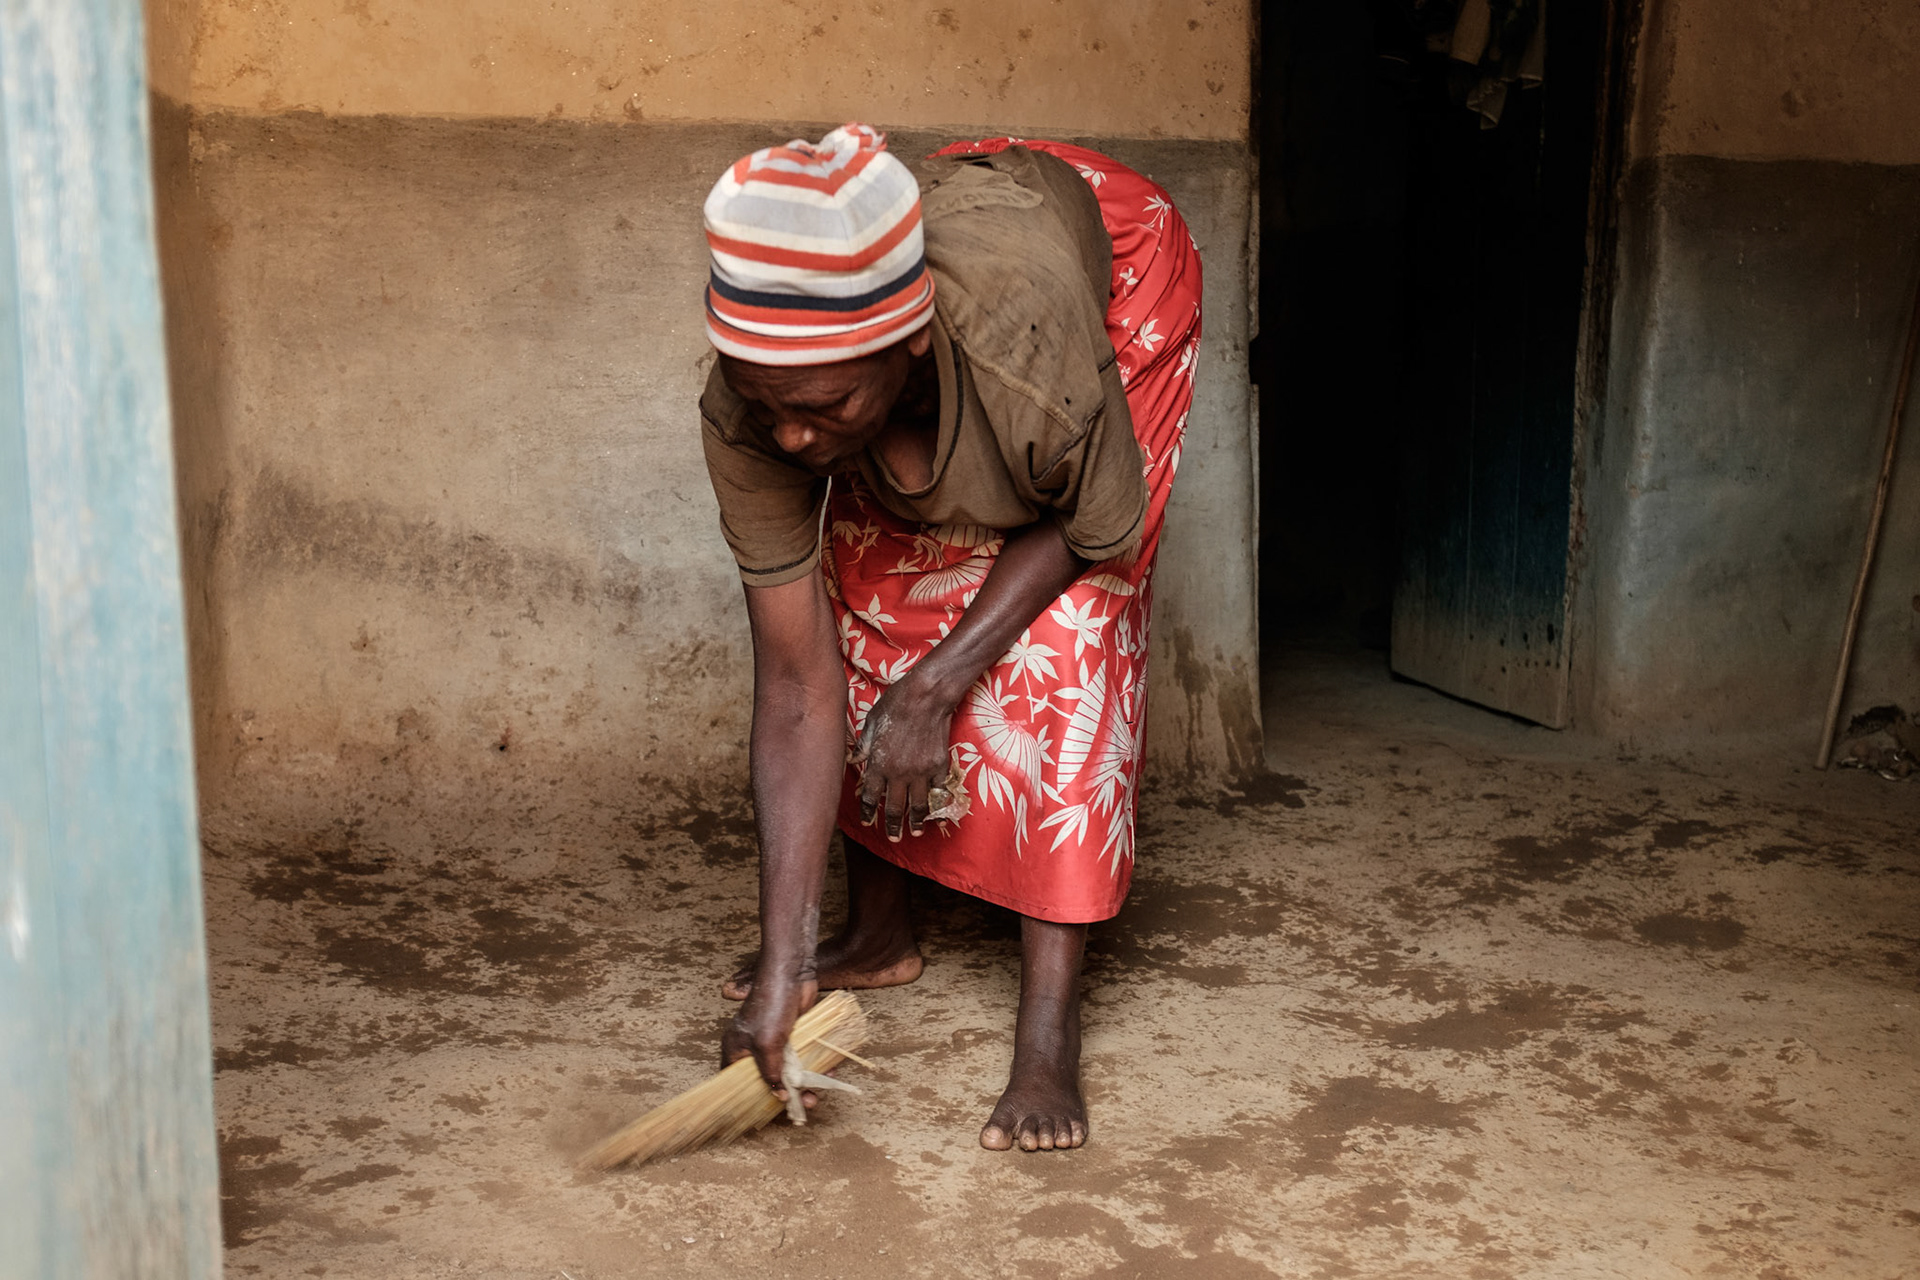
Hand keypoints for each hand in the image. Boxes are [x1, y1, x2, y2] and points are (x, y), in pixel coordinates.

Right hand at [721, 966, 820, 1106]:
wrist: (793, 973)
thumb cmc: (771, 1004)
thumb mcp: (767, 1044)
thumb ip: (771, 1073)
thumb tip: (778, 1097)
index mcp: (736, 1049)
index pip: (736, 1082)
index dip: (749, 1099)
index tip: (765, 1116)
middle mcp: (753, 1047)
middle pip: (767, 1080)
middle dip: (785, 1095)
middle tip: (803, 1106)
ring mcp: (774, 1042)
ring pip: (788, 1071)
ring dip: (804, 1085)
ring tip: (817, 1095)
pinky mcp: (794, 1035)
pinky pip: (803, 1058)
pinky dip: (814, 1067)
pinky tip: (829, 1073)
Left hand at [853, 671, 955, 840]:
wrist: (926, 696)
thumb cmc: (896, 704)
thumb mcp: (872, 722)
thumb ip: (864, 745)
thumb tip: (854, 759)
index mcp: (878, 764)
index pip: (870, 796)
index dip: (868, 811)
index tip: (867, 822)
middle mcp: (899, 773)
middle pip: (894, 807)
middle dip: (892, 826)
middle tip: (893, 839)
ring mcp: (921, 772)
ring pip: (918, 805)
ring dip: (916, 822)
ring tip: (915, 833)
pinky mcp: (939, 766)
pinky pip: (938, 790)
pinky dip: (938, 802)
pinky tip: (938, 811)